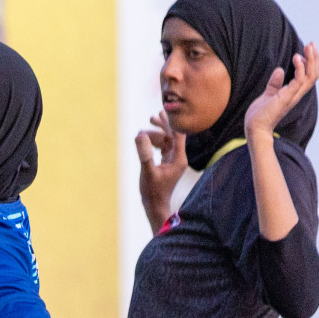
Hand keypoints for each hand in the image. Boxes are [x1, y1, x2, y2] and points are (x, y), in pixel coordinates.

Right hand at [134, 110, 185, 230]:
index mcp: (179, 158)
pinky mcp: (166, 163)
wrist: (155, 205)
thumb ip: (144, 153)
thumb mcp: (147, 171)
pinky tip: (144, 139)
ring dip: (156, 133)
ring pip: (166, 141)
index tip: (162, 113)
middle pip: (173, 136)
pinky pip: (162, 147)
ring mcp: (172, 160)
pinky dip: (154, 141)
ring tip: (144, 127)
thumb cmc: (153, 191)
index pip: (178, 135)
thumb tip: (139, 134)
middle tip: (153, 116)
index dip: (171, 123)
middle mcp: (178, 158)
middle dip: (163, 125)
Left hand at [245, 42, 318, 138]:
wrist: (255, 128)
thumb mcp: (268, 95)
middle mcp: (296, 94)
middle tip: (311, 44)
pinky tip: (296, 58)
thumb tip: (280, 70)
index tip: (307, 50)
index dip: (310, 63)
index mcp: (293, 93)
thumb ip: (275, 84)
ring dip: (311, 60)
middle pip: (313, 75)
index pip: (308, 77)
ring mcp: (292, 96)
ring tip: (308, 47)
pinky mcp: (286, 98)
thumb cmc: (260, 115)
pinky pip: (299, 81)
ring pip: (310, 76)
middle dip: (314, 58)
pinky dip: (300, 68)